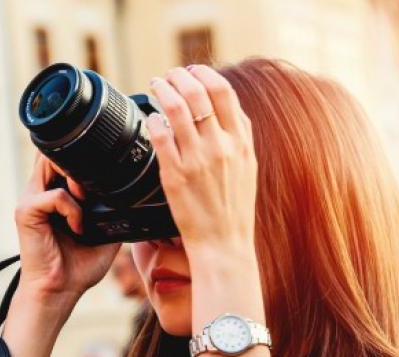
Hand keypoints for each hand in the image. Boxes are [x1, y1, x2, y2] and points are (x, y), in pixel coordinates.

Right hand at [13, 154, 120, 300]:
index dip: (81, 157)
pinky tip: (78, 228)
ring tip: (87, 200)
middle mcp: (39, 192)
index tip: (104, 172)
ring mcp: (31, 200)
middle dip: (78, 162)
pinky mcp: (26, 212)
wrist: (61, 290)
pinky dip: (72, 209)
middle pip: (52, 153)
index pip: (60, 158)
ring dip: (75, 178)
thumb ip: (111, 210)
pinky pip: (54, 195)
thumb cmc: (79, 266)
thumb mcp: (105, 232)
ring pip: (48, 163)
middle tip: (96, 184)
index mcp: (54, 194)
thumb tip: (134, 196)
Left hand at [144, 65, 257, 260]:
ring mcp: (197, 160)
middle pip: (198, 92)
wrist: (224, 243)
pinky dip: (153, 119)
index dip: (205, 74)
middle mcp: (221, 147)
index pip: (224, 92)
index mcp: (240, 142)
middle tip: (169, 75)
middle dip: (180, 76)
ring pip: (175, 107)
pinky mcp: (176, 174)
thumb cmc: (234, 207)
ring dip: (162, 89)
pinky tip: (151, 118)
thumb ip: (238, 134)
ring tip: (156, 85)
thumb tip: (227, 104)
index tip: (193, 71)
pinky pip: (160, 134)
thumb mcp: (247, 166)